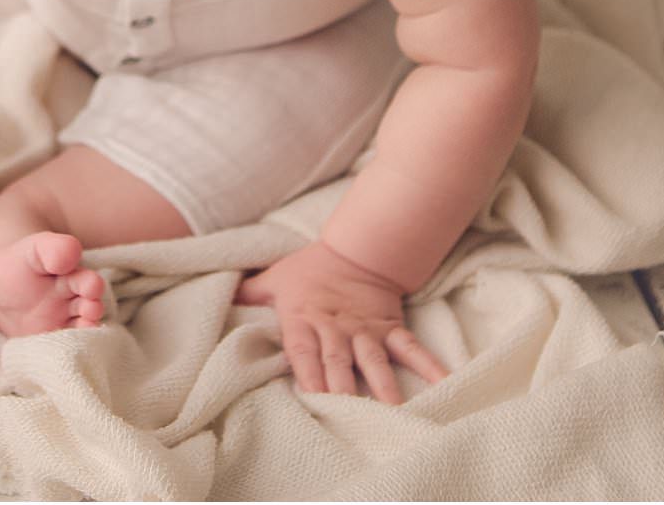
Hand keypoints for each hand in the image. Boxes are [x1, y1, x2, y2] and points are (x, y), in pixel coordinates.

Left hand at [233, 240, 449, 403]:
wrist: (356, 249)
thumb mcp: (274, 278)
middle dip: (342, 387)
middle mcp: (337, 328)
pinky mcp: (390, 329)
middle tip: (348, 414)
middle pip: (338, 361)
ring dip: (383, 385)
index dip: (308, 372)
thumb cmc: (309, 269)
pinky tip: (443, 385)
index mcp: (305, 318)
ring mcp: (366, 330)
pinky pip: (411, 349)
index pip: (304, 350)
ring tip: (393, 411)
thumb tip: (219, 295)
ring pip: (374, 360)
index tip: (312, 396)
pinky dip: (428, 366)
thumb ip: (250, 293)